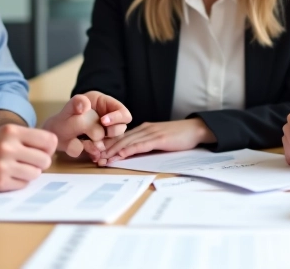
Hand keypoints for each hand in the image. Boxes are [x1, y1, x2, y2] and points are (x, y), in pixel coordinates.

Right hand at [0, 123, 56, 190]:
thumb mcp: (7, 132)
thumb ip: (29, 137)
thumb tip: (53, 147)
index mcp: (12, 131)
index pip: (48, 140)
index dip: (50, 148)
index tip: (44, 151)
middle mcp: (8, 147)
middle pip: (45, 160)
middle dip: (41, 163)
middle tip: (30, 161)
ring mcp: (4, 166)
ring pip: (36, 174)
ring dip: (31, 173)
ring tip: (19, 168)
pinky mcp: (0, 182)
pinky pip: (24, 184)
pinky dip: (20, 181)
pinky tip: (10, 175)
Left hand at [41, 93, 131, 157]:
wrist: (56, 137)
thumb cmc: (63, 119)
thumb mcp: (68, 108)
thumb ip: (76, 104)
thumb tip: (84, 105)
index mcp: (104, 104)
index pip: (122, 111)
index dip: (117, 117)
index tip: (103, 122)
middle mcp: (108, 119)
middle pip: (122, 127)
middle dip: (112, 132)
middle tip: (98, 135)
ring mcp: (106, 133)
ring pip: (115, 140)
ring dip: (104, 143)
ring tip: (88, 143)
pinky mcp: (102, 145)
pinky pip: (106, 151)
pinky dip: (97, 152)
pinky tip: (87, 150)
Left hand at [96, 119, 216, 164]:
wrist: (196, 129)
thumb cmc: (179, 137)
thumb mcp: (159, 140)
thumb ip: (147, 144)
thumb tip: (134, 153)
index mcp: (144, 129)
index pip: (122, 137)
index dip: (108, 145)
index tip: (97, 154)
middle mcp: (144, 129)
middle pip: (120, 139)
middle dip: (106, 149)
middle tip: (93, 159)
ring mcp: (151, 133)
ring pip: (127, 142)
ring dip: (113, 151)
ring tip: (102, 160)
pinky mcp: (159, 138)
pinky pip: (140, 145)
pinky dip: (128, 150)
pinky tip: (119, 155)